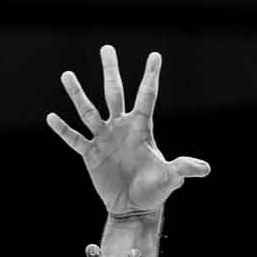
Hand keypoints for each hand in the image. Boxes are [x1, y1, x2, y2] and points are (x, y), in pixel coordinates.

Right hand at [47, 45, 209, 214]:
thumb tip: (205, 169)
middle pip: (114, 94)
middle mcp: (121, 128)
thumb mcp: (170, 178)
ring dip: (78, 94)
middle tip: (106, 48)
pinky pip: (75, 139)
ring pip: (88, 111)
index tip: (155, 55)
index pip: (147, 97)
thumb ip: (183, 169)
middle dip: (111, 71)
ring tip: (67, 75)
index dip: (150, 76)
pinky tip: (51, 116)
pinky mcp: (90, 154)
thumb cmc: (154, 191)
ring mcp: (104, 139)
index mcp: (141, 128)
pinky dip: (63, 129)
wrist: (133, 208)